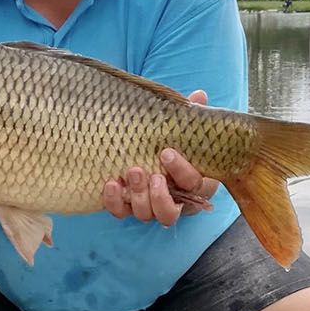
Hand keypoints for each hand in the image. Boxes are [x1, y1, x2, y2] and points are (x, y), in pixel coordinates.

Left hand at [102, 90, 218, 226]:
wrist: (145, 150)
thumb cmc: (170, 141)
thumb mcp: (181, 129)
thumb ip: (191, 115)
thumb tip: (199, 95)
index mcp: (193, 184)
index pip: (194, 185)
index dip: (181, 170)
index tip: (166, 151)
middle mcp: (172, 202)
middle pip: (169, 212)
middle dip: (157, 195)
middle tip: (147, 172)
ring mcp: (148, 207)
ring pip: (146, 214)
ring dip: (137, 196)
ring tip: (130, 172)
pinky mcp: (126, 207)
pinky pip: (120, 211)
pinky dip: (114, 200)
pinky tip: (110, 182)